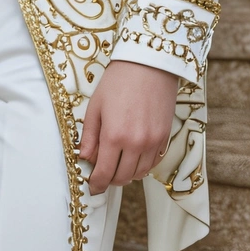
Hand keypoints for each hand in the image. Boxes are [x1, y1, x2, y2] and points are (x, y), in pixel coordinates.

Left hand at [79, 60, 179, 193]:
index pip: (104, 173)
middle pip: (122, 177)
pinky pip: (152, 164)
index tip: (92, 186)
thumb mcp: (96, 106)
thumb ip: (89, 136)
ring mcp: (152, 142)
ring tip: (117, 162)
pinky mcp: (165, 138)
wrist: (149, 64)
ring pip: (138, 174)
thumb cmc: (118, 81)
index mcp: (114, 135)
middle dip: (110, 179)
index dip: (96, 184)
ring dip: (126, 173)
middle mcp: (135, 144)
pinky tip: (133, 155)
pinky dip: (142, 165)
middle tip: (103, 172)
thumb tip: (84, 158)